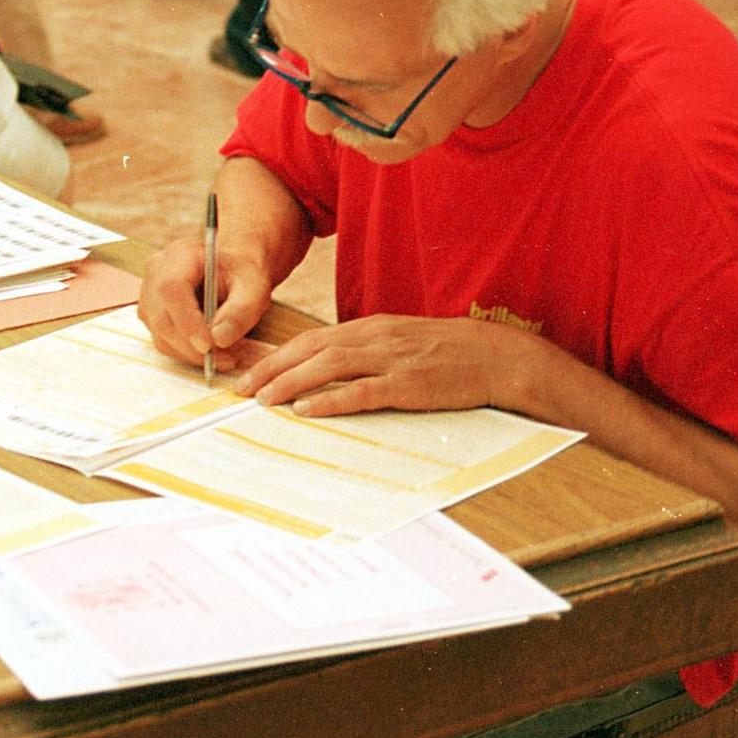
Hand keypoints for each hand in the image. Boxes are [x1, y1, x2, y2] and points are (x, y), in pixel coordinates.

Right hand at [138, 238, 272, 372]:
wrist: (232, 269)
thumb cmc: (241, 273)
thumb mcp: (254, 286)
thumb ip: (241, 310)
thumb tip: (219, 339)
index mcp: (181, 255)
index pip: (172, 289)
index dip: (187, 321)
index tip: (210, 346)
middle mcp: (157, 272)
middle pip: (162, 317)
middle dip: (192, 346)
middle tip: (225, 359)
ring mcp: (149, 294)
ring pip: (160, 334)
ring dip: (190, 354)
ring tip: (224, 356)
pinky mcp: (151, 314)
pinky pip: (162, 340)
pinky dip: (186, 352)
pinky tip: (210, 351)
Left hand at [235, 314, 536, 415]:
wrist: (497, 358)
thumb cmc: (448, 354)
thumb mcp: (400, 344)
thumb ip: (366, 353)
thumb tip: (329, 371)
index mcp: (371, 328)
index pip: (312, 338)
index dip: (276, 355)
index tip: (248, 372)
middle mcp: (375, 338)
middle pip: (311, 348)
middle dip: (272, 368)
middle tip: (240, 388)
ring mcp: (392, 360)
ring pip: (329, 366)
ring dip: (291, 382)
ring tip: (263, 399)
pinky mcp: (410, 384)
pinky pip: (363, 391)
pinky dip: (331, 399)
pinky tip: (308, 409)